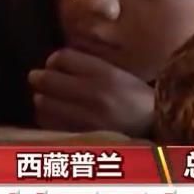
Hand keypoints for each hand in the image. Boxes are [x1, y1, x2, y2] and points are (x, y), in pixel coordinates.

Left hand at [29, 49, 153, 135]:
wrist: (154, 128)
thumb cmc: (136, 98)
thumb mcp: (119, 73)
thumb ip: (90, 67)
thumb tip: (56, 62)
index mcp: (105, 73)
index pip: (62, 57)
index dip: (54, 60)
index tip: (55, 65)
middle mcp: (92, 93)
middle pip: (47, 79)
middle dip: (40, 78)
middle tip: (40, 79)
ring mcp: (84, 117)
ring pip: (43, 102)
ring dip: (42, 99)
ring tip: (48, 99)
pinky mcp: (79, 135)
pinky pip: (48, 123)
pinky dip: (47, 118)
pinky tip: (54, 116)